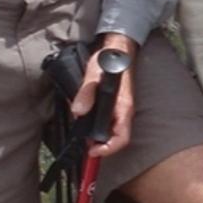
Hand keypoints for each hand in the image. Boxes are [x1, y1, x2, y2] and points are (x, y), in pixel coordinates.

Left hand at [71, 33, 137, 156]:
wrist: (116, 50)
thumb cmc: (108, 61)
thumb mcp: (93, 76)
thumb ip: (86, 94)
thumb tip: (78, 112)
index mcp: (123, 107)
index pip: (121, 138)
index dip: (107, 149)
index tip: (92, 152)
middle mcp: (124, 112)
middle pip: (117, 139)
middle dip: (101, 147)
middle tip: (85, 147)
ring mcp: (120, 110)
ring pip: (113, 132)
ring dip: (99, 138)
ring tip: (84, 138)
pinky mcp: (115, 106)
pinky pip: (109, 124)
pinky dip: (99, 129)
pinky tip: (87, 124)